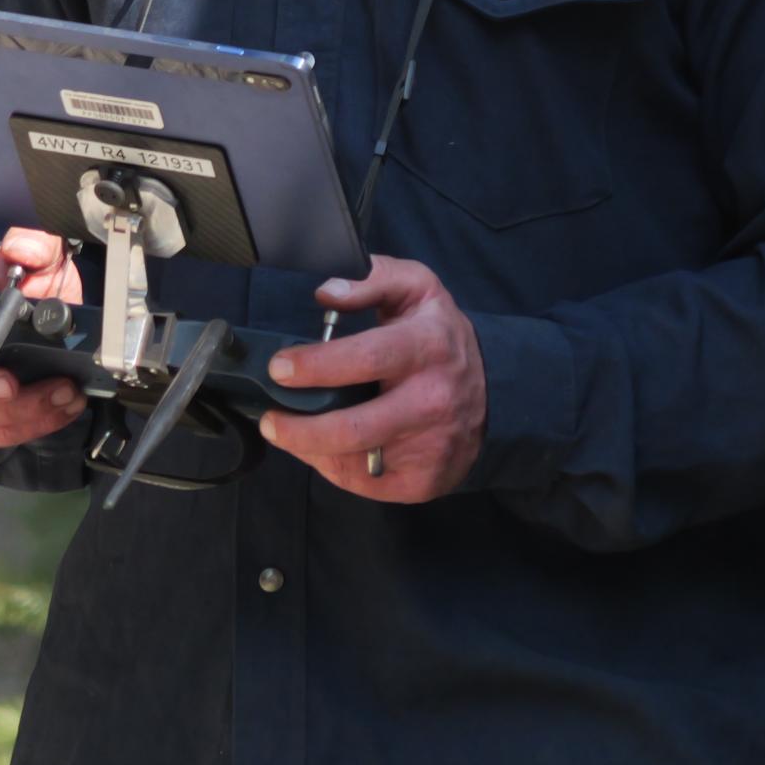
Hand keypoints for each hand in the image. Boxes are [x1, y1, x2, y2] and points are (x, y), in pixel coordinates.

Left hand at [258, 256, 486, 502]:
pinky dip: (336, 471)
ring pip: (356, 462)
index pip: (365, 359)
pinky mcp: (426, 480)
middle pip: (355, 427)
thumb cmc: (439, 336)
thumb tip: (327, 292)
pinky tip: (322, 451)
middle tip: (270, 420)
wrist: (494, 391)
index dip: (317, 365)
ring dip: (312, 451)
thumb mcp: (417, 288)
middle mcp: (432, 401)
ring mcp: (431, 446)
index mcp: (427, 347)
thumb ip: (372, 278)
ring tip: (287, 433)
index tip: (279, 368)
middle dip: (301, 429)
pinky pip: (368, 485)